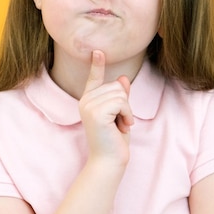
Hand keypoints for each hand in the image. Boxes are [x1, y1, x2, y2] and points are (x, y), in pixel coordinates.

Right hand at [79, 50, 133, 165]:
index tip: (98, 51)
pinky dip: (127, 114)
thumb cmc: (115, 140)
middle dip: (125, 104)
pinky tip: (122, 126)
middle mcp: (85, 101)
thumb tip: (122, 78)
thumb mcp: (120, 114)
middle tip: (120, 122)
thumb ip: (120, 97)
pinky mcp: (96, 112)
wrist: (109, 161)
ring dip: (127, 111)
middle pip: (116, 86)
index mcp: (89, 101)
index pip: (94, 79)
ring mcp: (89, 106)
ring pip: (120, 94)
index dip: (96, 65)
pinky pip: (121, 102)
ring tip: (120, 125)